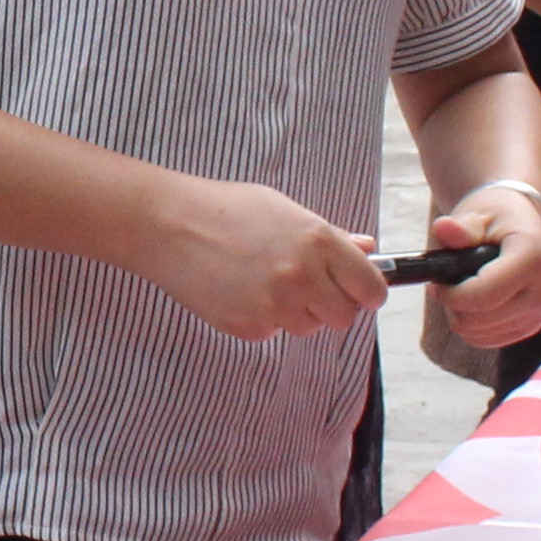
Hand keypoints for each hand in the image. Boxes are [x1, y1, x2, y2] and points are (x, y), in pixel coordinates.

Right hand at [141, 178, 393, 340]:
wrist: (169, 227)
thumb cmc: (227, 209)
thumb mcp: (284, 210)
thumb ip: (331, 236)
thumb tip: (367, 249)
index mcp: (318, 241)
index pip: (370, 288)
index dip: (369, 293)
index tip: (362, 293)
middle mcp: (302, 276)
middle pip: (344, 316)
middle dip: (332, 305)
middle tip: (309, 286)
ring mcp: (275, 305)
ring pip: (309, 326)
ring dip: (297, 311)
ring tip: (264, 280)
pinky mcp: (249, 327)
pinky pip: (273, 331)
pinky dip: (263, 317)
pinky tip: (240, 289)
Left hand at [428, 182, 540, 354]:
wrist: (523, 225)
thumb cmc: (497, 218)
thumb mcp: (477, 214)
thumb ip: (460, 228)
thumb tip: (443, 228)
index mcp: (533, 259)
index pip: (484, 296)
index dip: (451, 295)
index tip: (437, 283)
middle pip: (479, 320)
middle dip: (453, 305)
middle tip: (447, 284)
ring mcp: (540, 312)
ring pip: (480, 334)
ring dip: (461, 316)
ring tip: (462, 288)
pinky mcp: (532, 326)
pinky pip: (488, 340)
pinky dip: (472, 326)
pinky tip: (473, 302)